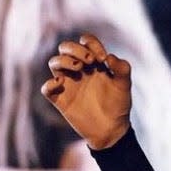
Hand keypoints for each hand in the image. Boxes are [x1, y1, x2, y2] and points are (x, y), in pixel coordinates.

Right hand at [41, 34, 131, 149]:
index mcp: (93, 62)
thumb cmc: (118, 104)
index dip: (92, 44)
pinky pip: (46, 88)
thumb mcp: (124, 85)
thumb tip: (109, 57)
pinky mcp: (60, 99)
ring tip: (78, 67)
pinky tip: (61, 83)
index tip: (103, 59)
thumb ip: (122, 68)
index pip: (85, 41)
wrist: (112, 129)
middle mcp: (78, 69)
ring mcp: (68, 83)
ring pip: (54, 62)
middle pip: (65, 47)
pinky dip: (50, 83)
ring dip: (64, 60)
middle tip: (89, 61)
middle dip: (75, 49)